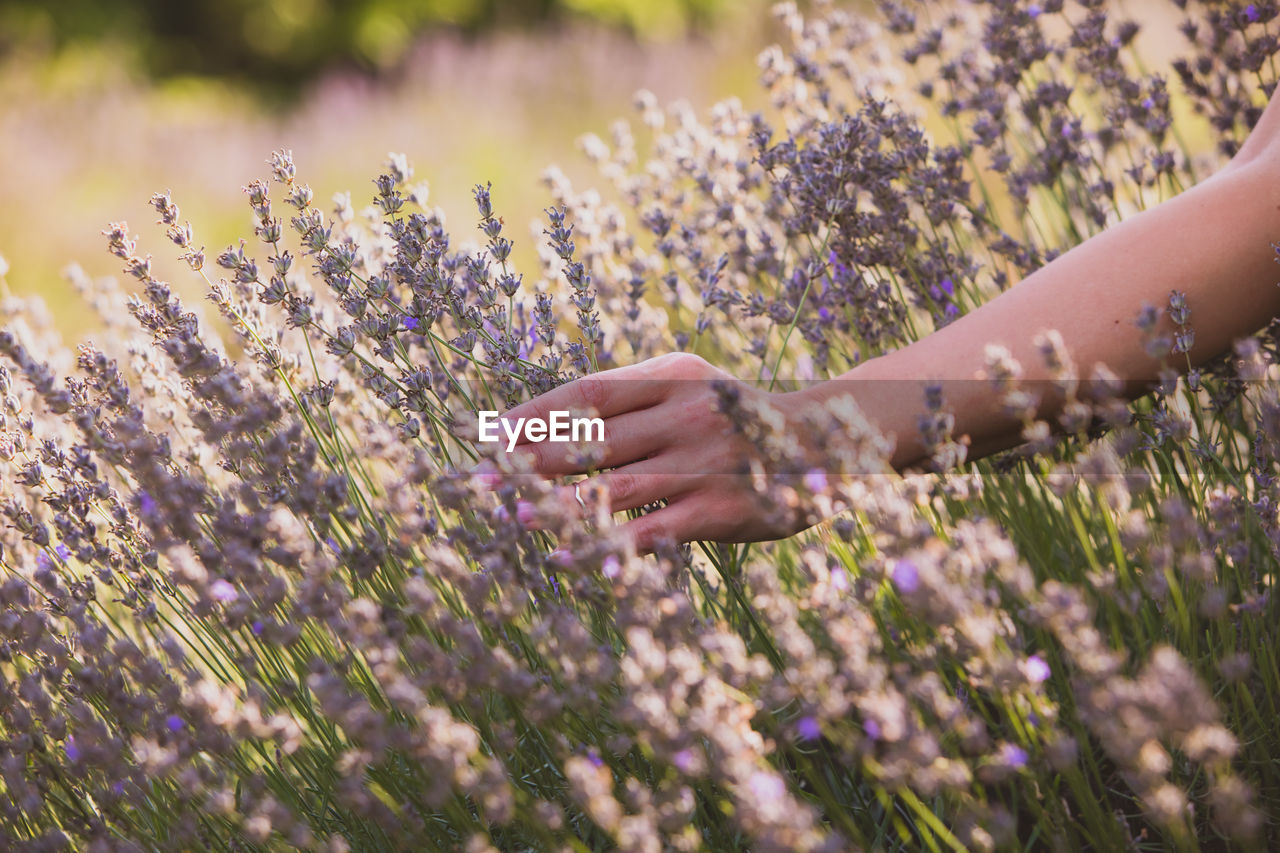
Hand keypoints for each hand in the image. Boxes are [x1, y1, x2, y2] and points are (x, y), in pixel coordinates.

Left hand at [499, 353, 822, 551]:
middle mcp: (685, 414)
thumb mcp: (692, 388)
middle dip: (530, 460)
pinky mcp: (719, 510)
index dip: (534, 413)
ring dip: (559, 503)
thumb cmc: (738, 417)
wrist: (826, 442)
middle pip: (593, 438)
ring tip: (514, 516)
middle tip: (478, 478)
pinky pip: (652, 531)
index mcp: (672, 378)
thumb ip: (633, 400)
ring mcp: (703, 463)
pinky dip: (607, 545)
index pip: (588, 392)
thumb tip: (549, 425)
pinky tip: (571, 557)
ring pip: (615, 486)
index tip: (488, 432)